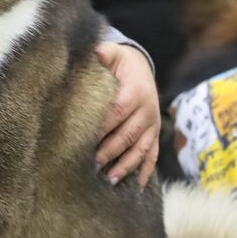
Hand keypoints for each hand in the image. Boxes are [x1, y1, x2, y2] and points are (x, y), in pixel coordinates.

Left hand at [94, 41, 159, 187]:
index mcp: (134, 92)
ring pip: (140, 149)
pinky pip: (153, 155)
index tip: (82, 141)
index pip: (116, 112)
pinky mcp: (154, 134)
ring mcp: (152, 125)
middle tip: (90, 166)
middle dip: (109, 151)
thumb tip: (95, 51)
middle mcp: (147, 110)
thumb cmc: (121, 63)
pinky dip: (145, 171)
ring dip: (125, 166)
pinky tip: (135, 186)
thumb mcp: (112, 54)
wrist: (142, 67)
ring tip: (109, 180)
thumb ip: (103, 53)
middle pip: (127, 135)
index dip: (101, 127)